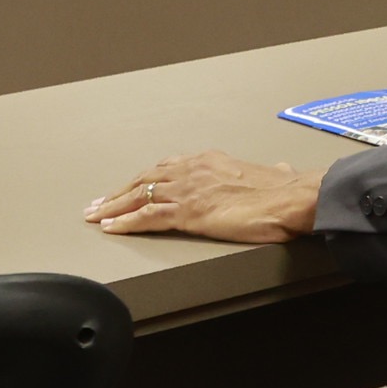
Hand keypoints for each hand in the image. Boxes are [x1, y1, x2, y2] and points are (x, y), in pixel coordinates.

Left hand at [86, 154, 318, 242]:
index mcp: (210, 160)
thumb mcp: (276, 174)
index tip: (131, 187)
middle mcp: (193, 169)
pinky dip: (126, 222)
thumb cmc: (287, 191)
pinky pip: (148, 217)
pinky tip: (111, 228)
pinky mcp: (189, 213)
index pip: (166, 168)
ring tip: (95, 216)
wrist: (291, 199)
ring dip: (113, 207)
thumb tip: (281, 170)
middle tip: (98, 203)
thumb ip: (271, 173)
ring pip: (139, 196)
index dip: (145, 179)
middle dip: (119, 192)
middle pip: (145, 179)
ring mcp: (188, 190)